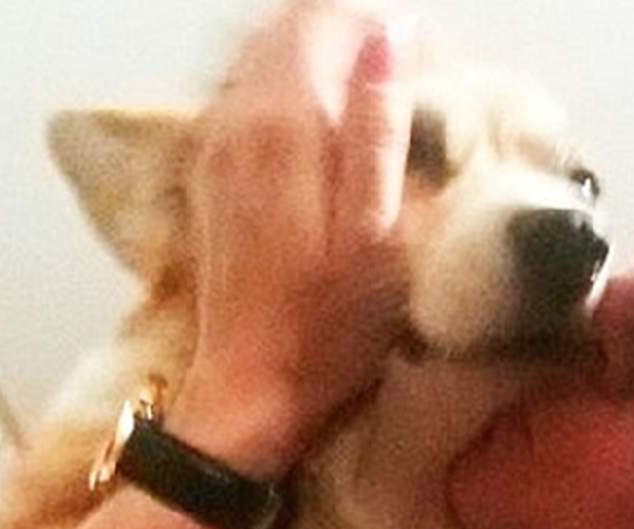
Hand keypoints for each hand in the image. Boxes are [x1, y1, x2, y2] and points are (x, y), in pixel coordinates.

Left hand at [171, 1, 414, 479]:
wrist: (254, 388)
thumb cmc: (333, 325)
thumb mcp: (380, 233)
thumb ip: (380, 128)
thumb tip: (391, 36)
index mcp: (285, 123)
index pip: (325, 20)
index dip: (379, 27)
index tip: (423, 62)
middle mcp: (237, 117)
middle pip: (289, 29)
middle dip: (350, 36)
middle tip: (405, 77)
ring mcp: (215, 143)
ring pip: (265, 58)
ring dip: (321, 60)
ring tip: (373, 97)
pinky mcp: (210, 172)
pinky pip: (248, 94)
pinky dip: (292, 88)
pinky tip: (327, 125)